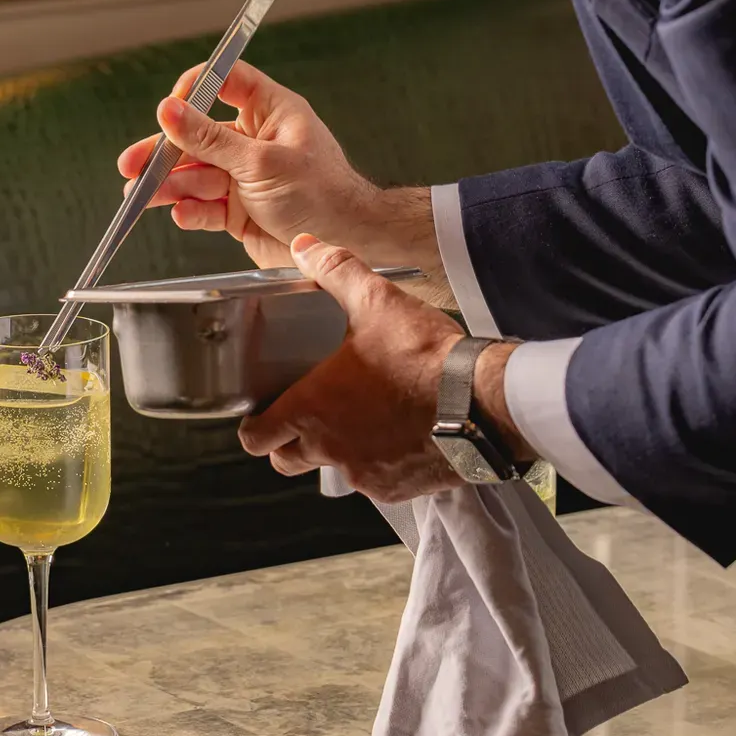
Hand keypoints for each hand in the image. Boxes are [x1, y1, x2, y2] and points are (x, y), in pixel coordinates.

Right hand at [115, 60, 446, 289]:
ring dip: (169, 185)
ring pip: (195, 175)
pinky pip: (205, 207)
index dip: (195, 89)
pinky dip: (190, 211)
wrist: (345, 246)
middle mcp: (255, 141)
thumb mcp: (262, 162)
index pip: (226, 82)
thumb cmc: (324, 196)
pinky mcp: (238, 211)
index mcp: (271, 113)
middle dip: (165, 151)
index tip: (169, 106)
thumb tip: (170, 111)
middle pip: (198, 135)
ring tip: (142, 196)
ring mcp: (245, 177)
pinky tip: (181, 214)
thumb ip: (211, 140)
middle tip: (133, 163)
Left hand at [237, 235, 467, 502]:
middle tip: (305, 417)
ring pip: (332, 469)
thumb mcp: (375, 300)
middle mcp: (329, 448)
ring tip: (359, 418)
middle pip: (286, 462)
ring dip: (336, 450)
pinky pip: (373, 481)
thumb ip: (334, 270)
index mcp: (311, 408)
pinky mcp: (396, 488)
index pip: (256, 438)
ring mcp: (363, 473)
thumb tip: (305, 247)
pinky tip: (397, 434)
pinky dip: (377, 463)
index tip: (262, 416)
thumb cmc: (424, 357)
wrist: (481, 402)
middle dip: (288, 444)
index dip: (254, 427)